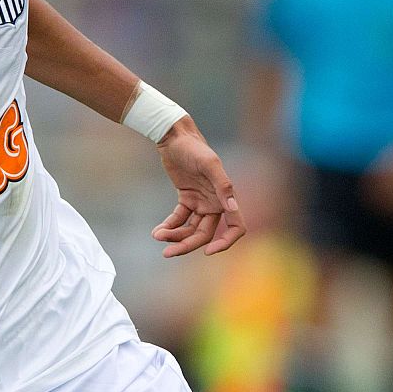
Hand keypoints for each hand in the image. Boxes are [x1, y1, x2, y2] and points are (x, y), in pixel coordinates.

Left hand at [151, 119, 247, 257]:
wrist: (174, 137)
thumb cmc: (194, 147)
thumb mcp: (209, 164)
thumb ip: (223, 185)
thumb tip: (233, 208)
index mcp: (225, 197)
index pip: (235, 226)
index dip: (225, 242)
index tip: (208, 252)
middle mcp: (215, 203)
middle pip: (204, 235)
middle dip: (186, 245)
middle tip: (166, 254)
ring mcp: (200, 203)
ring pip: (190, 230)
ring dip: (174, 236)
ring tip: (157, 235)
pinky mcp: (186, 200)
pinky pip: (178, 220)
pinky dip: (168, 227)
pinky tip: (157, 231)